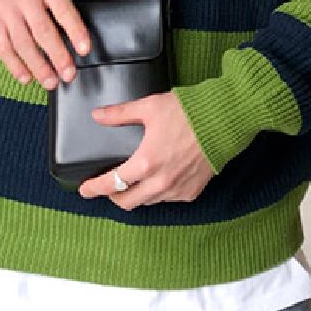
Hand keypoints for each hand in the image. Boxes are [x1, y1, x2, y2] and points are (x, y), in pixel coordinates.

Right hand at [0, 0, 114, 87]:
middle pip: (42, 31)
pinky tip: (26, 77)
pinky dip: (13, 64)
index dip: (74, 30)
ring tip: (51, 82)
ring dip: (37, 66)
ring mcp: (6, 9)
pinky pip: (3, 46)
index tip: (84, 49)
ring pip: (22, 43)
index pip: (62, 8)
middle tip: (70, 74)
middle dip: (57, 56)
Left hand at [78, 91, 214, 209]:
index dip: (94, 188)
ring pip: (147, 201)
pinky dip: (158, 192)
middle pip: (127, 202)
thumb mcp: (150, 107)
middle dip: (112, 197)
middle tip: (107, 187)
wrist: (225, 121)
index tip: (84, 190)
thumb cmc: (189, 112)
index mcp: (146, 162)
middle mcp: (160, 182)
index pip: (111, 184)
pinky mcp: (192, 192)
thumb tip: (97, 115)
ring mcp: (177, 190)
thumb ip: (120, 113)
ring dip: (136, 195)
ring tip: (132, 182)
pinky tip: (158, 179)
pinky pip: (168, 199)